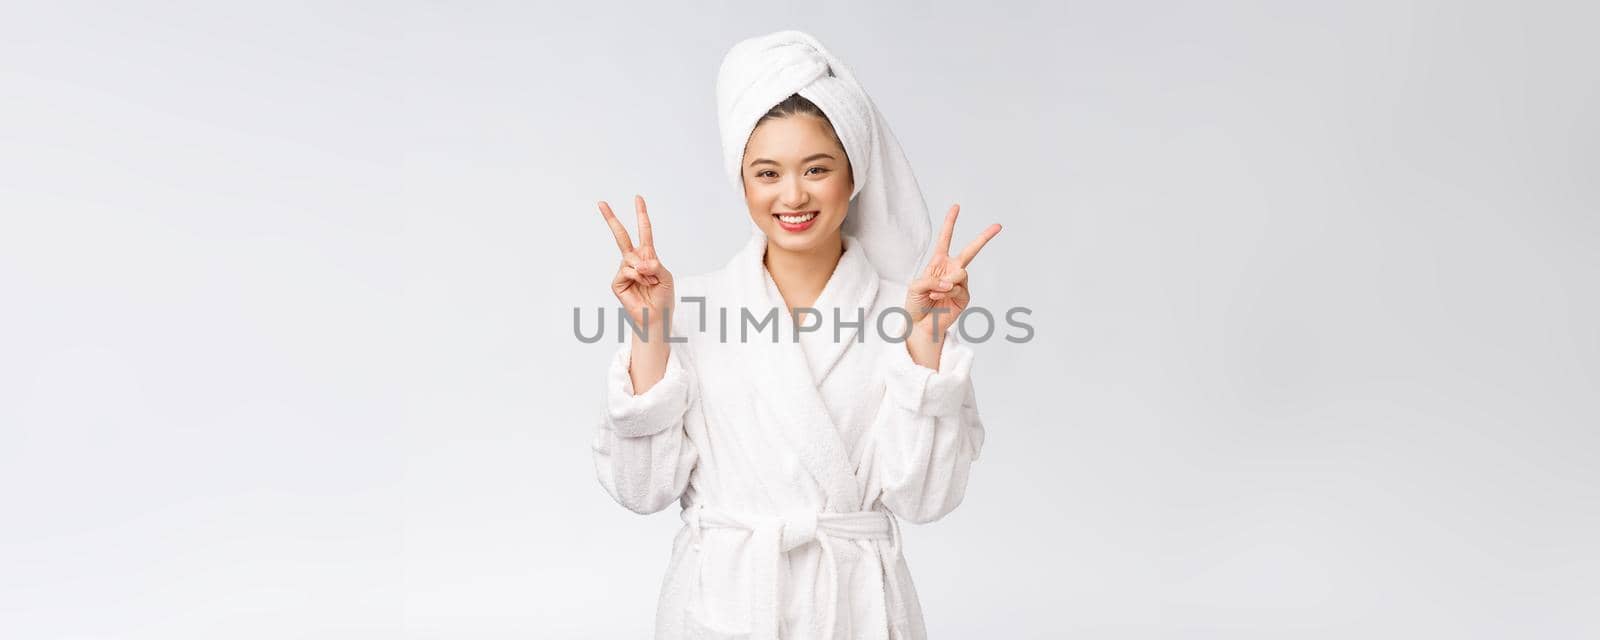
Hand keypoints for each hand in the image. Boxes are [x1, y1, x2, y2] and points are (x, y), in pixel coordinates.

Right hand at [599, 195, 674, 330]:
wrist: (656, 316)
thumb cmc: (663, 296)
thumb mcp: (665, 276)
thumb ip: (654, 265)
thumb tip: (640, 262)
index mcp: (647, 255)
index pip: (644, 231)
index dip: (641, 214)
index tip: (638, 198)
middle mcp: (634, 260)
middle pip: (621, 236)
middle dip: (611, 219)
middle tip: (601, 202)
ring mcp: (624, 270)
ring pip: (630, 257)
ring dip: (644, 269)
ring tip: (650, 281)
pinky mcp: (617, 282)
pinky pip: (627, 270)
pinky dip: (637, 276)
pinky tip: (642, 285)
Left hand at [905, 204, 1000, 334]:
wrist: (920, 325)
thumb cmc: (915, 304)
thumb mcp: (915, 286)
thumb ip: (931, 279)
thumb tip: (950, 281)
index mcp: (938, 263)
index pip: (945, 239)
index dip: (950, 222)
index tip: (956, 206)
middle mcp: (951, 270)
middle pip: (971, 250)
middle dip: (984, 237)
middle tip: (998, 225)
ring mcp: (959, 283)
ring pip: (961, 272)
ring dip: (946, 282)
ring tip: (935, 292)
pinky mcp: (964, 296)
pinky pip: (958, 288)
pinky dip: (947, 292)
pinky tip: (939, 297)